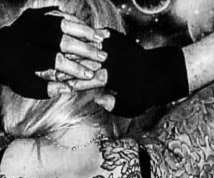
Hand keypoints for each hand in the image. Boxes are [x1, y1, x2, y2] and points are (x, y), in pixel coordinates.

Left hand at [9, 7, 108, 96]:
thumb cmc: (13, 74)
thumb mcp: (26, 87)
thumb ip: (47, 90)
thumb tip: (69, 89)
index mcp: (26, 55)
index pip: (55, 61)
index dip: (75, 69)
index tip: (90, 75)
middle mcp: (29, 36)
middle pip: (61, 39)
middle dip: (85, 48)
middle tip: (102, 56)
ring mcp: (31, 22)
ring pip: (61, 22)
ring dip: (83, 30)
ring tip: (100, 39)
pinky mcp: (34, 14)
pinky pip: (57, 14)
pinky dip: (73, 20)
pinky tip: (87, 28)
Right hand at [60, 29, 188, 116]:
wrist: (162, 72)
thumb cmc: (143, 94)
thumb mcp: (130, 107)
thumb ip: (112, 104)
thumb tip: (97, 98)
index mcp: (112, 77)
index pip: (84, 79)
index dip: (70, 81)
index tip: (58, 83)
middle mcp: (112, 60)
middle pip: (83, 60)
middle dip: (66, 63)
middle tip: (52, 67)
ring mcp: (115, 47)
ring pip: (88, 45)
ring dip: (74, 49)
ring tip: (61, 52)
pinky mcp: (118, 38)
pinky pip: (99, 35)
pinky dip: (88, 37)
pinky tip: (77, 39)